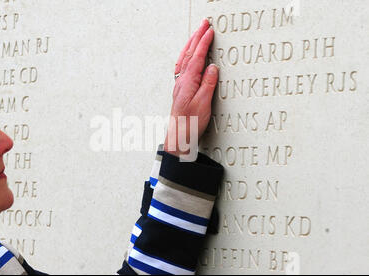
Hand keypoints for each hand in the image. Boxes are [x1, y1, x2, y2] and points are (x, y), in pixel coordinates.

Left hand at [164, 19, 218, 159]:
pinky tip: (188, 56)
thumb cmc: (190, 123)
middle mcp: (182, 81)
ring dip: (191, 44)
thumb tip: (212, 67)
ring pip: (184, 59)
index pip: (197, 57)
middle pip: (189, 54)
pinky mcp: (181, 90)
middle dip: (196, 37)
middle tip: (203, 24)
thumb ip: (208, 84)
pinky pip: (182, 66)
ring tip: (197, 34)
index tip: (209, 31)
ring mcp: (180, 84)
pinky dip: (187, 56)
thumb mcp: (203, 104)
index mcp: (188, 82)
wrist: (179, 135)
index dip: (203, 43)